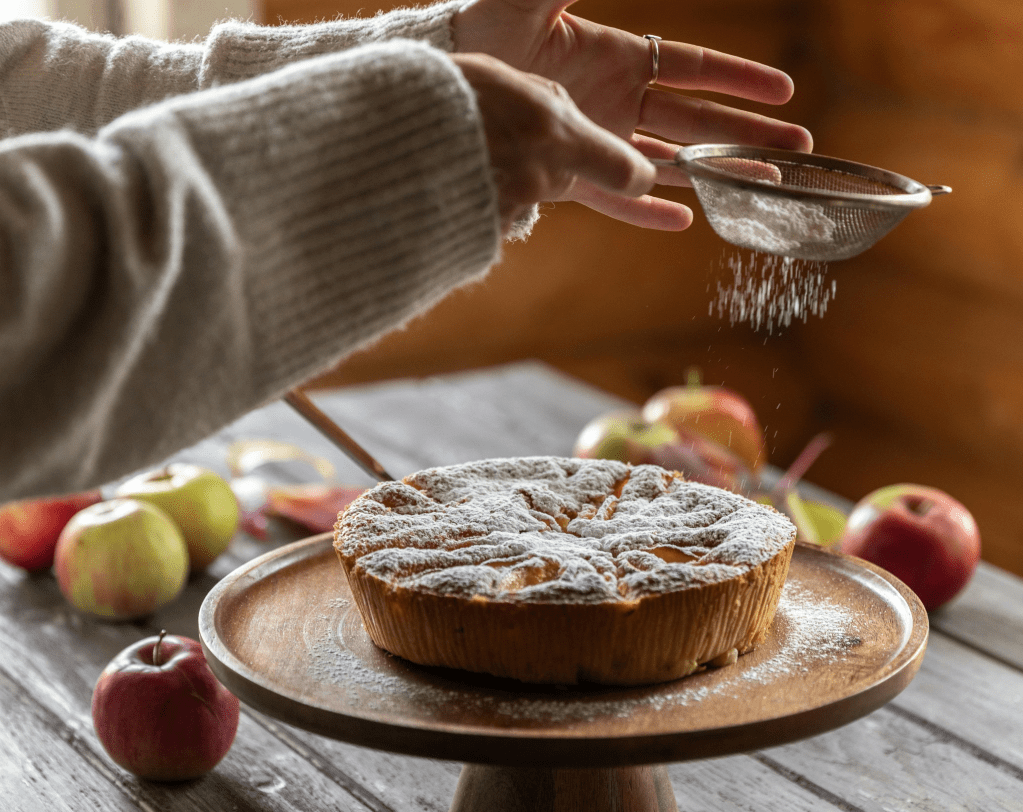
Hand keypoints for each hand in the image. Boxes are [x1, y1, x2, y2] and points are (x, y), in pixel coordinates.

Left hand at [453, 0, 812, 229]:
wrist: (443, 76)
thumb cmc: (483, 24)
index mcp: (618, 57)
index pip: (693, 69)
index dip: (738, 79)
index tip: (784, 91)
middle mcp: (616, 102)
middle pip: (697, 120)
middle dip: (748, 132)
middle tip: (798, 148)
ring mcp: (595, 140)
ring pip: (669, 160)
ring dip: (716, 172)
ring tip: (764, 185)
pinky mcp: (566, 172)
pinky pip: (614, 196)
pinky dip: (645, 209)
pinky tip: (683, 221)